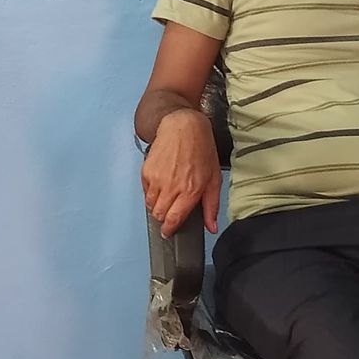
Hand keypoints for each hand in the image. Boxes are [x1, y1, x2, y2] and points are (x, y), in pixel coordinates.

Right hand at [141, 109, 220, 236]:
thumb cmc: (201, 149)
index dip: (169, 229)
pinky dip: (151, 193)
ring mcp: (156, 179)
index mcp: (190, 190)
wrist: (183, 126)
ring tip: (167, 196)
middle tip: (170, 212)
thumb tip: (212, 226)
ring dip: (157, 206)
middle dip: (164, 217)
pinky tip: (161, 183)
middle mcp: (171, 186)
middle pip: (159, 214)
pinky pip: (145, 191)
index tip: (168, 232)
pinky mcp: (146, 171)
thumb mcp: (214, 178)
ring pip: (150, 205)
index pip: (173, 219)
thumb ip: (211, 205)